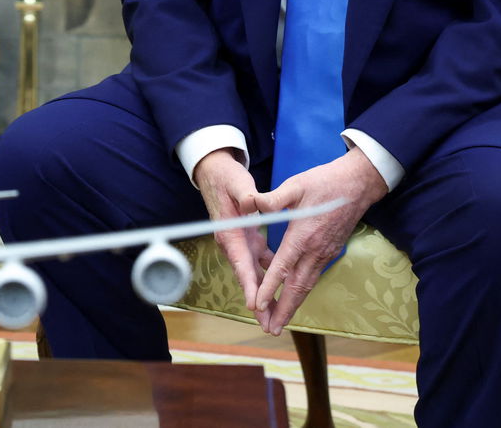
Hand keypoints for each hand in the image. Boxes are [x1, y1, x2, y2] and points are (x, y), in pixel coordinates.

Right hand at [193, 149, 274, 329]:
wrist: (216, 173)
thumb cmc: (226, 178)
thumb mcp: (237, 182)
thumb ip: (245, 194)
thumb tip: (252, 202)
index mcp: (230, 233)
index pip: (241, 263)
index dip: (249, 285)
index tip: (255, 306)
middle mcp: (234, 243)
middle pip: (248, 277)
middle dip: (259, 302)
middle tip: (270, 326)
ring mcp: (241, 243)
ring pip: (255, 274)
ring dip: (265, 295)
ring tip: (278, 317)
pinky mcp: (249, 239)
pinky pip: (261, 263)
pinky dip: (271, 277)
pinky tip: (284, 288)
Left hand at [248, 149, 388, 335]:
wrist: (358, 185)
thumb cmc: (324, 182)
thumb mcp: (295, 185)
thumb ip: (272, 198)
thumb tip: (251, 204)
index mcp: (302, 236)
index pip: (283, 268)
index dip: (270, 288)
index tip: (258, 306)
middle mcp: (314, 251)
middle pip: (297, 287)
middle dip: (283, 310)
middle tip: (270, 329)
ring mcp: (324, 254)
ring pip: (306, 286)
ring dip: (292, 306)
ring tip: (279, 323)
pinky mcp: (329, 252)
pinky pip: (312, 277)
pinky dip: (301, 292)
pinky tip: (292, 298)